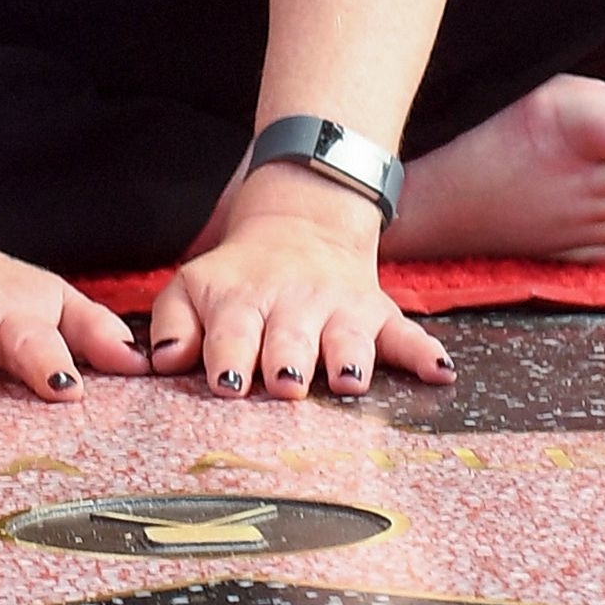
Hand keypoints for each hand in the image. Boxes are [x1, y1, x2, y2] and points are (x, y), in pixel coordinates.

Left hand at [147, 203, 455, 399]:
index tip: (227, 383)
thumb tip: (163, 362)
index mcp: (243, 300)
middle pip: (291, 338)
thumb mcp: (193, 285)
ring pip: (348, 336)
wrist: (300, 221)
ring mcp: (339, 309)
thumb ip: (173, 324)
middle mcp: (293, 304)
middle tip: (285, 383)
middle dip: (287, 361)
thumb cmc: (238, 276)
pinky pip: (405, 333)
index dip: (229, 356)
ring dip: (348, 356)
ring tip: (348, 378)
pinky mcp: (378, 313)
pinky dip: (424, 352)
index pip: (233, 331)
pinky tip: (441, 372)